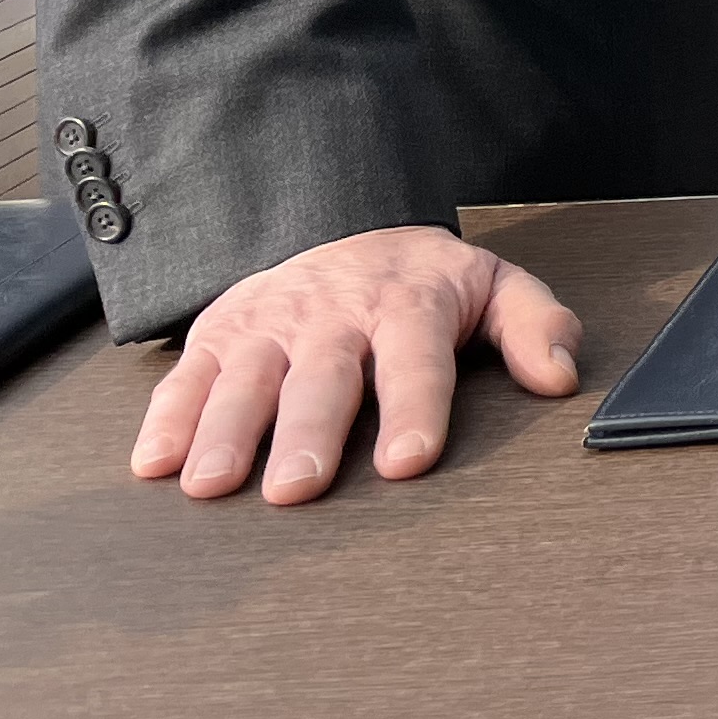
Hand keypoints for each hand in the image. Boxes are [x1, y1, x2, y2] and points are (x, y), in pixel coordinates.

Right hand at [133, 225, 582, 504]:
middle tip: (298, 487)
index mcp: (408, 303)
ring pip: (246, 377)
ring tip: (214, 485)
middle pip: (323, 377)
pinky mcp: (222, 330)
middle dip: (308, 432)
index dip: (413, 409)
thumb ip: (535, 327)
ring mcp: (272, 320)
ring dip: (227, 431)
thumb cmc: (426, 284)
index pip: (415, 360)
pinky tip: (155, 463)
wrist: (351, 231)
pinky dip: (168, 417)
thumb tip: (561, 376)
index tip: (408, 461)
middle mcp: (335, 311)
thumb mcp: (495, 288)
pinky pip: (187, 375)